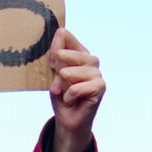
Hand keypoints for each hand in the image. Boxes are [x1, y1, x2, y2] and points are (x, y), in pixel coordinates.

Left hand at [46, 30, 101, 151]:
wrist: (67, 119)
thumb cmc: (60, 95)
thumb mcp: (53, 73)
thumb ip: (57, 54)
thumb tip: (61, 32)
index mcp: (78, 54)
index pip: (66, 37)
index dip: (55, 47)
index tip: (50, 62)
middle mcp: (90, 61)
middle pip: (71, 53)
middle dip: (59, 68)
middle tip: (55, 79)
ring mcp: (97, 74)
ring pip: (74, 72)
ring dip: (63, 84)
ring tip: (61, 92)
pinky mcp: (100, 87)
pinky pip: (78, 87)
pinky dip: (69, 95)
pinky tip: (70, 100)